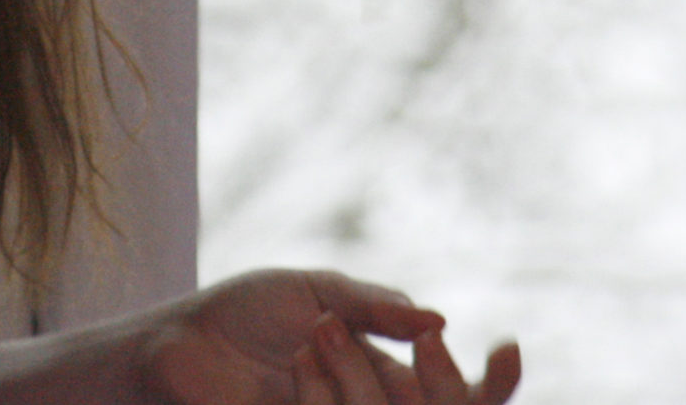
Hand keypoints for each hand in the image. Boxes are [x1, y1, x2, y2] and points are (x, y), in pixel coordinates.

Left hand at [133, 269, 519, 404]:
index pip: (456, 392)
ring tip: (305, 341)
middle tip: (378, 345)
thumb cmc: (245, 312)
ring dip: (352, 381)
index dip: (493, 382)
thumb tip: (439, 319)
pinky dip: (326, 398)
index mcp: (383, 372)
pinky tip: (295, 362)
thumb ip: (374, 304)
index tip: (508, 349)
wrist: (177, 341)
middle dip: (436, 385)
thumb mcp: (314, 291)